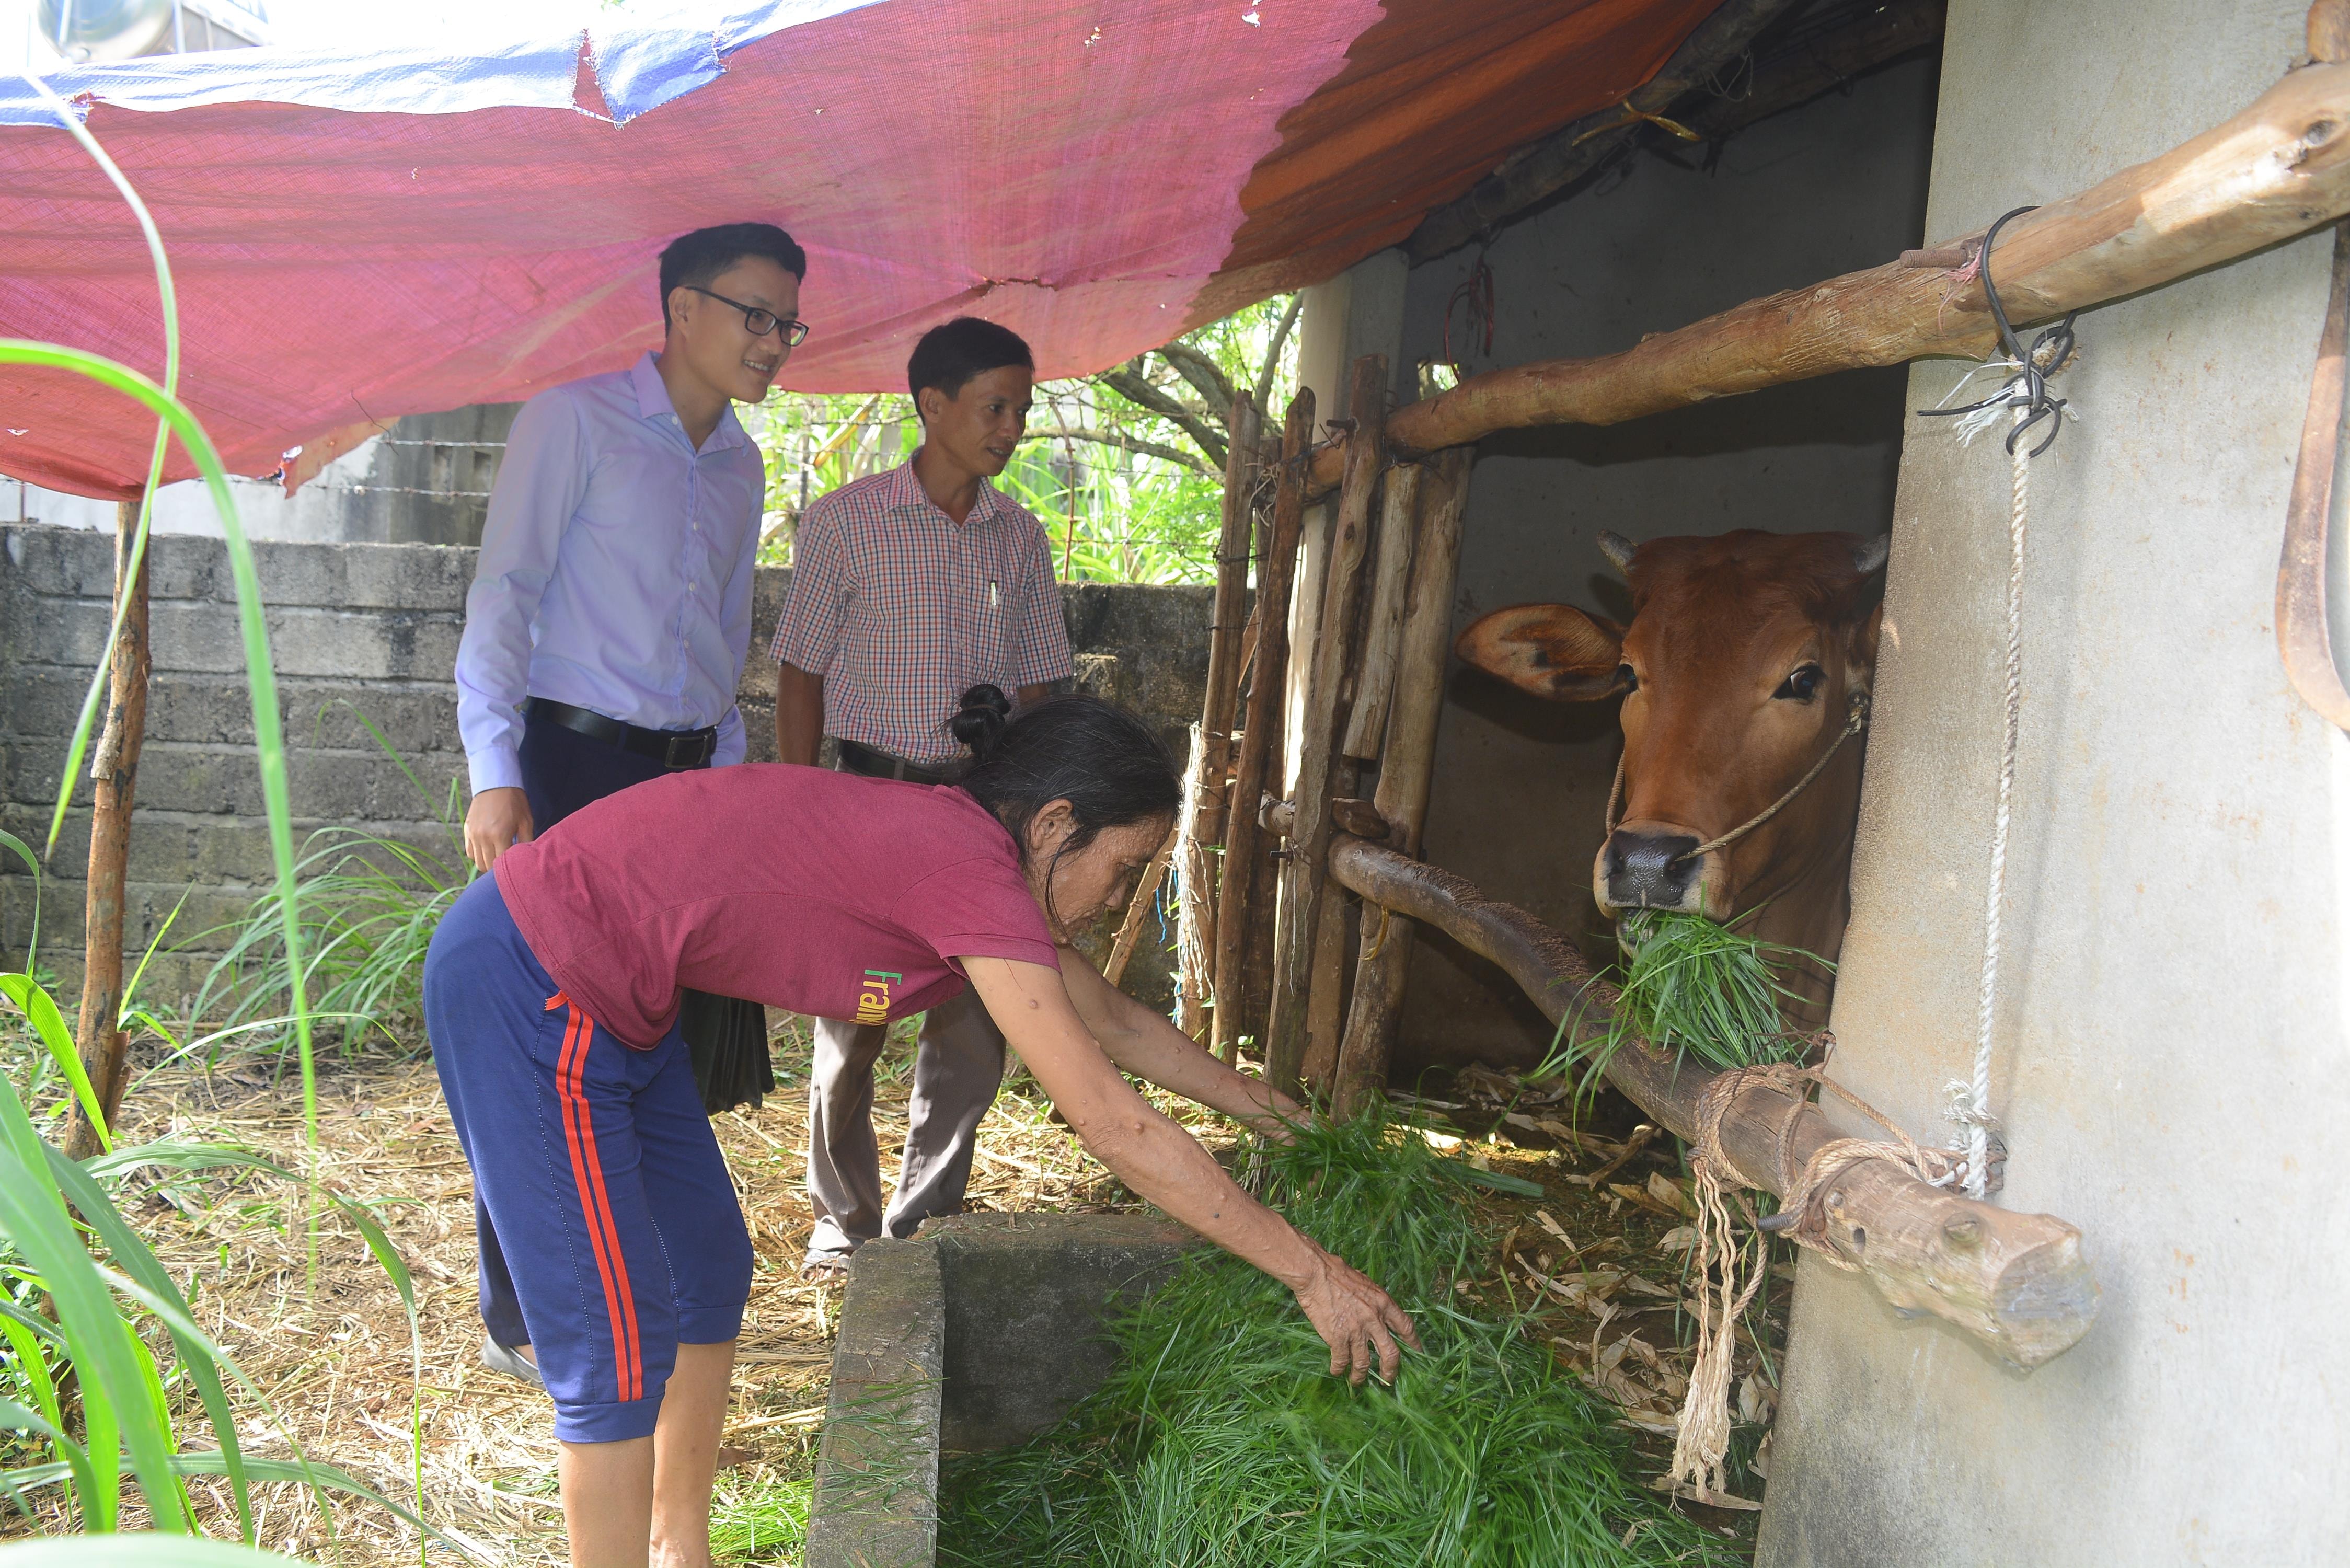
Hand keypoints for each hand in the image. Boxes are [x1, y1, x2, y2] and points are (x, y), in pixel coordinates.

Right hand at [464, 787, 534, 871]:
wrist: (496, 784)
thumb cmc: (515, 802)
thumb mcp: (526, 821)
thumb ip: (526, 842)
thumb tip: (525, 859)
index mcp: (499, 835)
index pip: (501, 864)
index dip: (509, 867)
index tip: (515, 863)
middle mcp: (483, 837)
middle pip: (487, 865)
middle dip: (498, 867)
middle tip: (507, 860)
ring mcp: (473, 834)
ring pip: (477, 861)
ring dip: (487, 861)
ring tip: (498, 854)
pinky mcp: (466, 830)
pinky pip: (469, 852)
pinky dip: (478, 854)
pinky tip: (488, 848)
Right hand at [1290, 1244, 1419, 1383]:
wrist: (1316, 1273)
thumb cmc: (1338, 1273)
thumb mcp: (1365, 1284)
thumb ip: (1374, 1302)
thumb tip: (1376, 1312)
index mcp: (1383, 1303)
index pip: (1406, 1327)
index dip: (1413, 1342)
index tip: (1417, 1352)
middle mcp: (1374, 1319)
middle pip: (1391, 1353)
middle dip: (1391, 1370)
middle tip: (1388, 1379)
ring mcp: (1356, 1330)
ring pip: (1365, 1363)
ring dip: (1361, 1375)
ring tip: (1357, 1380)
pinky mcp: (1338, 1338)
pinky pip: (1342, 1360)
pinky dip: (1339, 1368)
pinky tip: (1336, 1371)